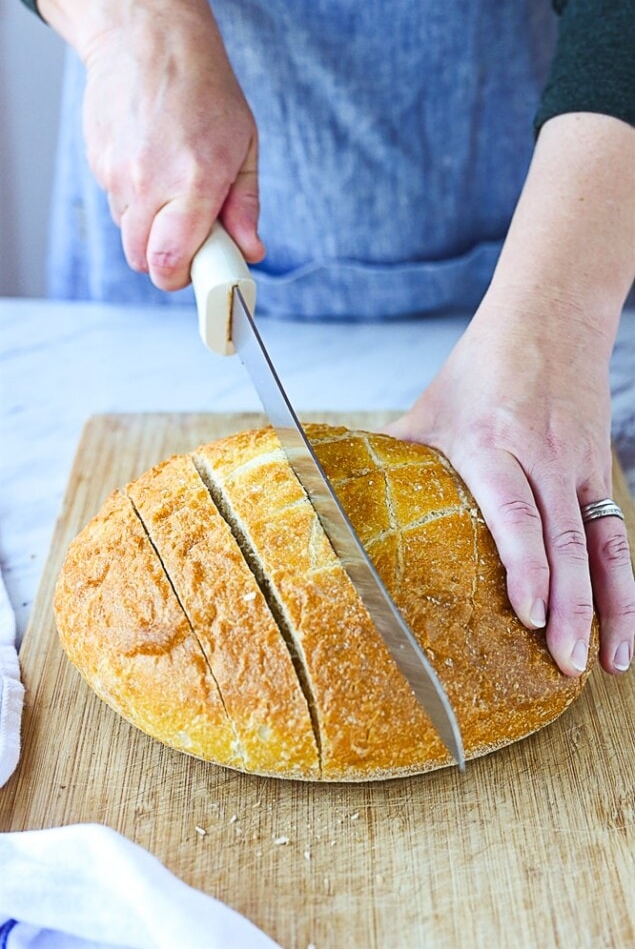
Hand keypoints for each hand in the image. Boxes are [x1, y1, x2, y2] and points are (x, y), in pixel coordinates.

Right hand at [43, 0, 263, 288]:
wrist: (149, 37)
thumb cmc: (204, 88)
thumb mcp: (244, 146)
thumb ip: (245, 206)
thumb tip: (251, 251)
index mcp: (194, 182)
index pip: (171, 263)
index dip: (183, 278)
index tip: (200, 272)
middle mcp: (151, 182)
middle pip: (144, 261)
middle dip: (167, 262)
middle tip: (189, 240)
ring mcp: (118, 173)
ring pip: (128, 236)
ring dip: (150, 233)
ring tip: (172, 196)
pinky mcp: (99, 163)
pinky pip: (116, 206)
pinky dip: (135, 204)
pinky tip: (151, 170)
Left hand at [385, 290, 633, 677]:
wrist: (551, 315)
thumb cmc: (483, 365)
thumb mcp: (431, 407)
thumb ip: (399, 458)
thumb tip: (341, 504)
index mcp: (493, 440)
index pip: (516, 512)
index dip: (526, 565)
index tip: (529, 615)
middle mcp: (543, 456)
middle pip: (563, 538)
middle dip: (569, 606)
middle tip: (562, 661)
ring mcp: (580, 464)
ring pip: (600, 542)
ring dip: (608, 605)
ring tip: (601, 661)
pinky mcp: (601, 469)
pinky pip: (616, 531)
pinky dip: (623, 581)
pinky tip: (620, 623)